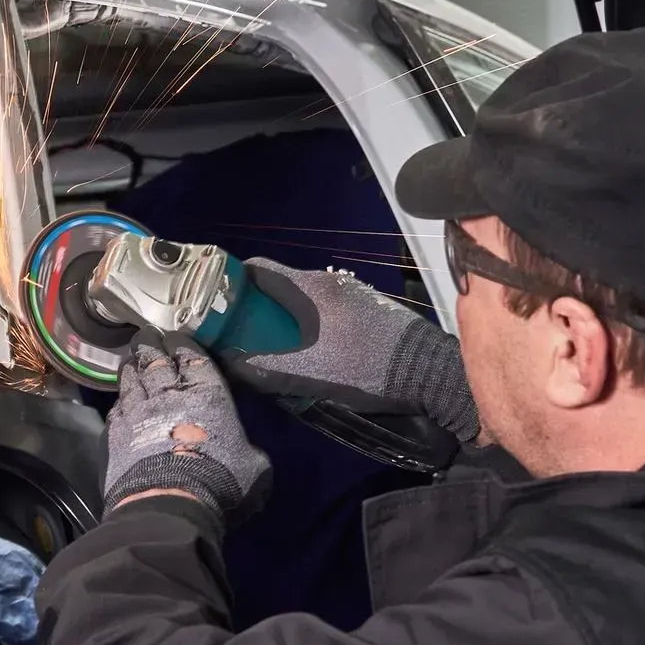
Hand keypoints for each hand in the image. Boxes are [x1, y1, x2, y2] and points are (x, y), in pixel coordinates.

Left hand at [104, 329, 269, 521]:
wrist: (168, 503)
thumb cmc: (219, 483)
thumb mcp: (254, 469)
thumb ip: (250, 452)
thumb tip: (250, 454)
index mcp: (208, 395)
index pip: (194, 359)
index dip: (184, 346)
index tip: (177, 339)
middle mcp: (169, 395)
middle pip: (156, 360)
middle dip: (152, 345)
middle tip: (147, 337)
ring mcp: (138, 411)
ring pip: (132, 378)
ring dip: (132, 367)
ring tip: (132, 359)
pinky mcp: (115, 432)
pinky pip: (116, 407)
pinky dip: (119, 399)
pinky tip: (120, 398)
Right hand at [224, 261, 479, 443]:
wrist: (427, 372)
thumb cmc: (365, 369)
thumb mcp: (307, 375)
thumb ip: (263, 367)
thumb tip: (229, 362)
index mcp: (308, 288)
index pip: (257, 269)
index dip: (231, 283)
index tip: (218, 304)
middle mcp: (327, 281)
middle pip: (278, 285)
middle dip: (259, 308)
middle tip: (246, 335)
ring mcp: (351, 292)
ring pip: (303, 298)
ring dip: (287, 318)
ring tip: (280, 347)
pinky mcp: (368, 306)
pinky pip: (326, 308)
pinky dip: (312, 323)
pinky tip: (316, 349)